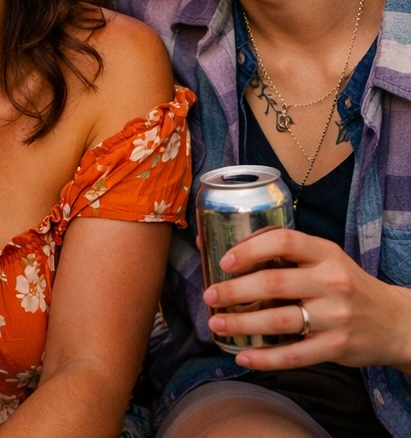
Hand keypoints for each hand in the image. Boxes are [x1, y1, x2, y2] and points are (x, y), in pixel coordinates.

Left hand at [203, 228, 410, 370]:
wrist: (394, 321)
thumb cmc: (344, 284)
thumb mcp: (323, 259)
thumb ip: (283, 254)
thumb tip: (222, 246)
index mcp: (325, 253)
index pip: (283, 242)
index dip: (249, 249)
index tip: (224, 261)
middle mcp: (331, 282)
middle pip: (273, 283)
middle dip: (234, 291)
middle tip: (209, 296)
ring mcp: (335, 316)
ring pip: (278, 320)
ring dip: (241, 324)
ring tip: (217, 324)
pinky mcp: (337, 347)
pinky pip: (295, 355)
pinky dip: (265, 358)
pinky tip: (243, 357)